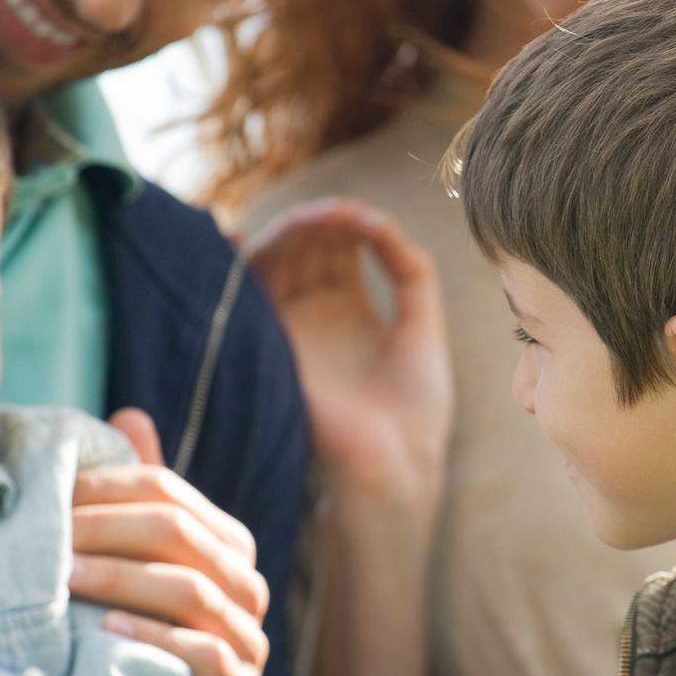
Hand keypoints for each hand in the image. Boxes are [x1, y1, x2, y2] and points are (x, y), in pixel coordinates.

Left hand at [71, 409, 268, 675]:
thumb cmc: (146, 636)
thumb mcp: (140, 563)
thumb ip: (142, 496)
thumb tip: (129, 413)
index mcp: (229, 544)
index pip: (171, 494)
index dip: (109, 489)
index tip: (51, 495)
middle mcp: (248, 587)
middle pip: (179, 535)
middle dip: (107, 529)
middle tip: (46, 534)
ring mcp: (249, 640)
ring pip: (189, 589)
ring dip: (120, 579)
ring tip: (63, 579)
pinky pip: (203, 653)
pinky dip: (152, 638)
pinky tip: (104, 631)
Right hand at [245, 198, 452, 515]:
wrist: (397, 461)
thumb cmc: (414, 406)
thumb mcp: (422, 324)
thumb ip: (409, 267)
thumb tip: (380, 220)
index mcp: (349, 306)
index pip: (336, 243)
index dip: (349, 220)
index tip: (367, 218)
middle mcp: (314, 311)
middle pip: (304, 242)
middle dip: (322, 219)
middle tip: (342, 214)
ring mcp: (291, 325)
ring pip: (276, 256)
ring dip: (297, 227)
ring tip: (326, 217)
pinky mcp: (274, 341)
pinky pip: (253, 285)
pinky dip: (265, 250)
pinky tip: (295, 232)